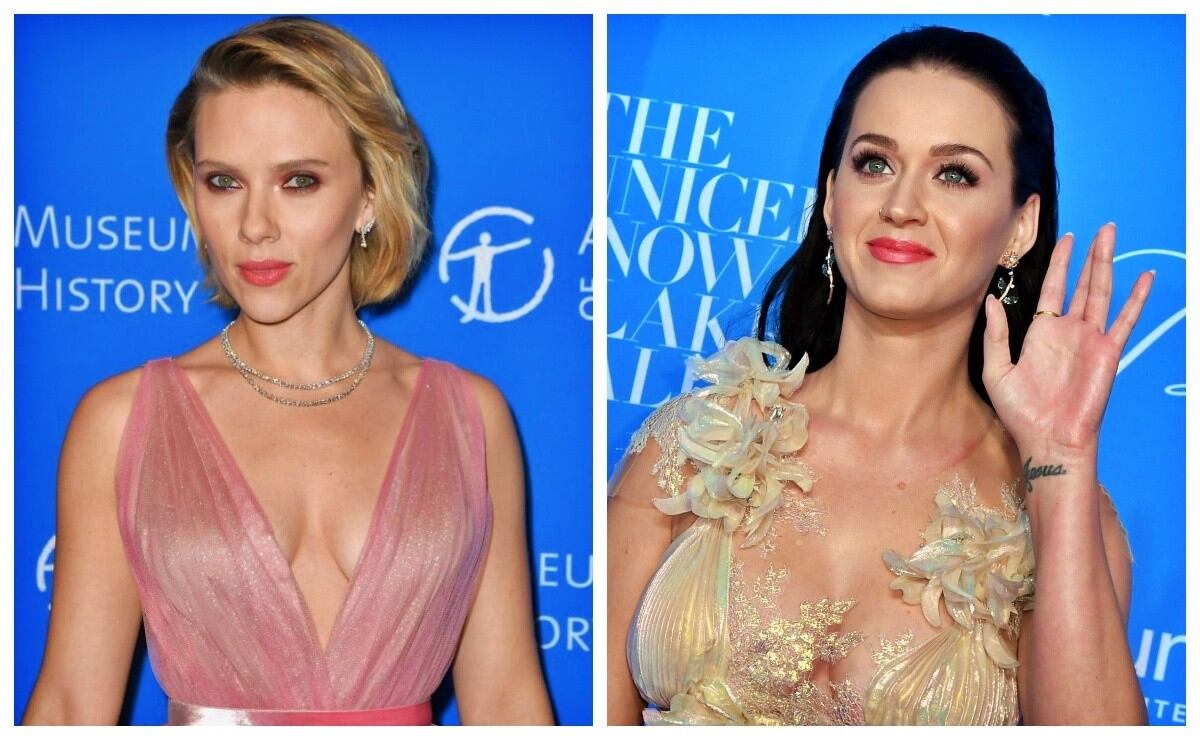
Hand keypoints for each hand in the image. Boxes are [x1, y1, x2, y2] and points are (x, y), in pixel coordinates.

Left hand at [981, 224, 1153, 457]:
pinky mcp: (1108, 352)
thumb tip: (990, 300)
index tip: (1065, 238)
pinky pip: (1125, 320)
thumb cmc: (1021, 412)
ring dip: (1108, 265)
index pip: (1053, 288)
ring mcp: (1090, 340)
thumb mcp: (996, 370)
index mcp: (1042, 332)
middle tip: (1100, 228)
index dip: (1059, 263)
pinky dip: (1136, 299)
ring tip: (1113, 237)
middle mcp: (1068, 331)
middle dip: (1090, 255)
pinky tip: (1146, 278)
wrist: (1048, 440)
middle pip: (1082, 283)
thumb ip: (995, 335)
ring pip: (1102, 292)